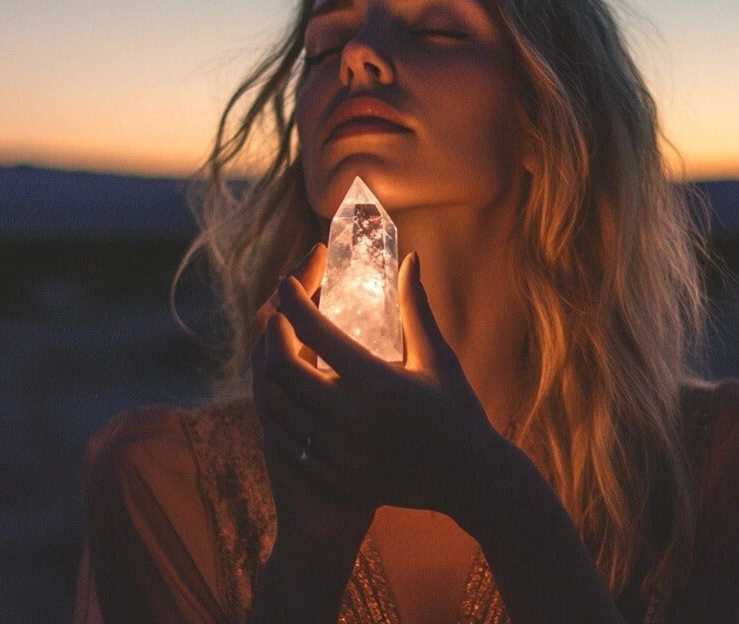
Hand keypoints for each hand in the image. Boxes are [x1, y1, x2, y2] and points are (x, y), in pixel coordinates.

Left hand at [265, 247, 506, 522]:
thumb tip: (410, 259)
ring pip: (277, 405)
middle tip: (280, 314)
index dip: (294, 300)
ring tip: (277, 348)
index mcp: (377, 383)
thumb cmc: (457, 411)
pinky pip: (287, 440)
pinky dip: (278, 411)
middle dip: (274, 332)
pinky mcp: (334, 474)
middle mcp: (352, 418)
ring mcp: (339, 452)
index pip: (316, 331)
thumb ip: (415, 306)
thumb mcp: (438, 356)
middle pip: (284, 367)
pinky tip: (284, 394)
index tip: (288, 283)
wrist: (469, 479)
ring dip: (269, 371)